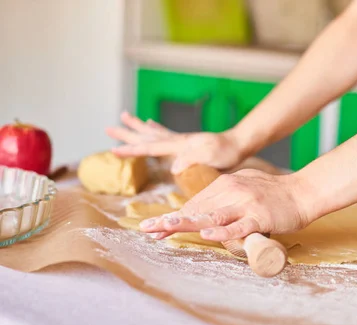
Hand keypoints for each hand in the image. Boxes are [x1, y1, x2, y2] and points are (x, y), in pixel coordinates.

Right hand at [106, 111, 242, 171]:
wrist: (238, 144)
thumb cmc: (226, 153)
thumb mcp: (210, 158)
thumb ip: (192, 161)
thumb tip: (173, 168)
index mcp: (179, 146)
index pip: (150, 148)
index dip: (132, 150)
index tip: (113, 150)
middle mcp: (177, 141)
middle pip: (146, 136)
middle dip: (127, 133)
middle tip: (108, 128)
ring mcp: (181, 140)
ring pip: (153, 132)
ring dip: (138, 127)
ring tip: (124, 116)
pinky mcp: (187, 142)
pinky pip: (166, 134)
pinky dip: (156, 128)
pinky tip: (150, 123)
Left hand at [139, 169, 314, 241]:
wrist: (304, 192)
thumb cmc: (274, 193)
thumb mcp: (244, 186)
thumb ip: (225, 197)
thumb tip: (206, 211)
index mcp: (225, 185)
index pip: (194, 203)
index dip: (173, 216)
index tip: (154, 228)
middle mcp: (232, 192)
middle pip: (197, 209)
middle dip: (170, 221)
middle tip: (146, 229)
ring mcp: (246, 204)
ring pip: (212, 216)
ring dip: (187, 223)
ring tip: (166, 229)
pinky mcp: (260, 216)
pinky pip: (239, 226)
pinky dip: (223, 231)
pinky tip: (206, 235)